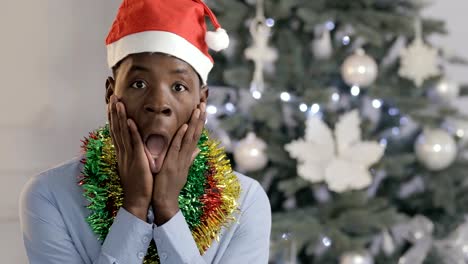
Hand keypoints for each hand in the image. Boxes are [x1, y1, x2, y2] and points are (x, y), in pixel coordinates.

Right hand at [108, 95, 152, 220]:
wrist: (138, 200)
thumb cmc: (139, 184)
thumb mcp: (137, 165)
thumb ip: (137, 153)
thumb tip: (138, 145)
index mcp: (123, 153)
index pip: (117, 131)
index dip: (114, 117)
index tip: (113, 105)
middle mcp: (123, 152)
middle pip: (116, 128)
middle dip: (114, 112)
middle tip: (112, 97)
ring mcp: (128, 155)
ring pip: (122, 132)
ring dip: (120, 117)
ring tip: (117, 102)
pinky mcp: (136, 160)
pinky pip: (133, 143)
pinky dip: (131, 131)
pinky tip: (130, 121)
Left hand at [152, 103, 206, 224]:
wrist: (165, 201)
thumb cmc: (170, 186)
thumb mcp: (181, 170)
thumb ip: (190, 158)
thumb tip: (198, 149)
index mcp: (187, 157)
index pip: (195, 136)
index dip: (199, 122)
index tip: (202, 109)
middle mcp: (186, 157)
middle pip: (195, 134)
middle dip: (200, 118)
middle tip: (203, 103)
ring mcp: (180, 160)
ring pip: (189, 139)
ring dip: (194, 124)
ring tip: (198, 109)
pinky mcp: (172, 165)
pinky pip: (177, 148)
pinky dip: (180, 137)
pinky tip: (184, 127)